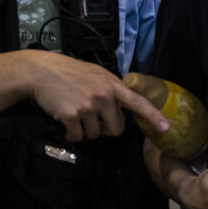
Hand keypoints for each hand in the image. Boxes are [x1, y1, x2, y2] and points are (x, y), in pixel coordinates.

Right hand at [24, 51, 167, 141]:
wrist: (41, 71)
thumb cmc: (69, 72)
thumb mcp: (97, 74)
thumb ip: (111, 90)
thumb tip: (124, 107)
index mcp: (113, 85)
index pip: (138, 102)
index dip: (153, 117)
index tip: (166, 128)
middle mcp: (104, 95)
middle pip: (115, 129)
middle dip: (105, 128)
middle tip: (92, 116)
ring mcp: (88, 106)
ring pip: (95, 134)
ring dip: (85, 130)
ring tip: (76, 111)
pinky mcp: (72, 116)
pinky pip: (78, 137)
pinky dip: (71, 133)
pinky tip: (65, 119)